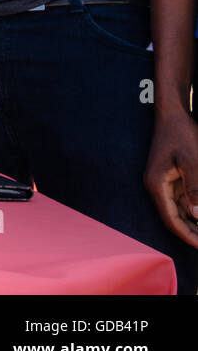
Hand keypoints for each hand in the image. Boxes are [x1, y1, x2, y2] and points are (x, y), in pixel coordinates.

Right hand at [145, 110, 197, 247]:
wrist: (173, 114)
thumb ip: (195, 188)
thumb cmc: (182, 133)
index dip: (188, 236)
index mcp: (156, 184)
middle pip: (174, 218)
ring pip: (179, 211)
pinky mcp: (170, 178)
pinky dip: (193, 211)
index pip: (171, 219)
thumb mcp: (193, 159)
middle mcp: (156, 186)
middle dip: (191, 234)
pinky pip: (182, 201)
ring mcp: (163, 182)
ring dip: (193, 224)